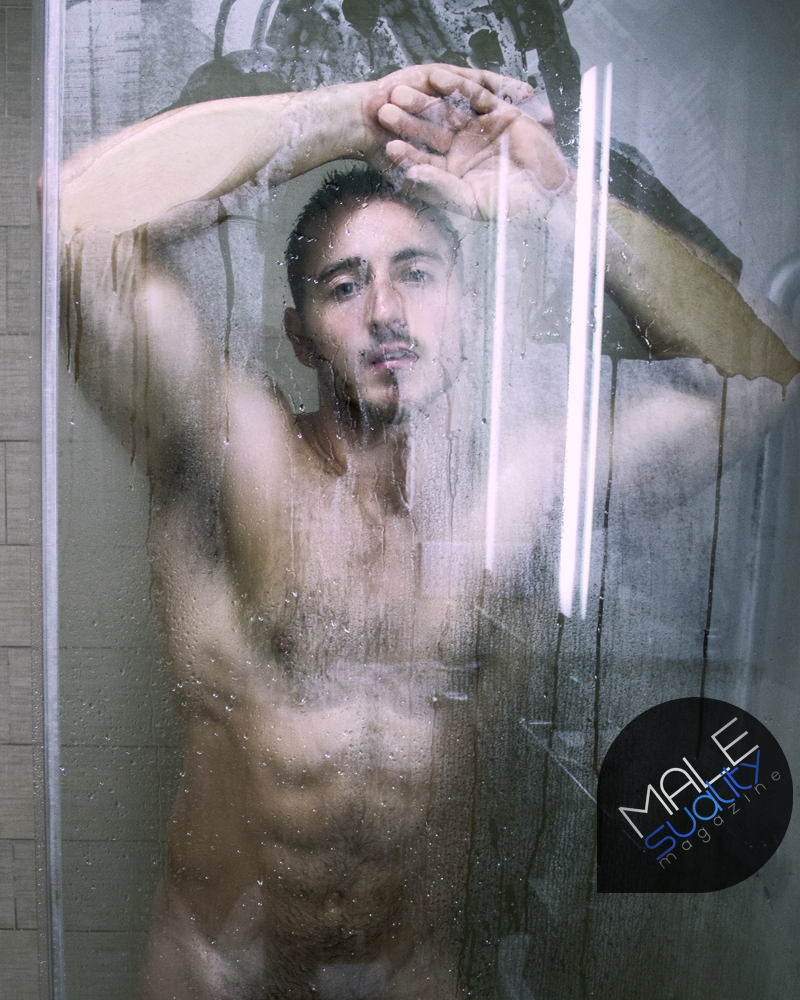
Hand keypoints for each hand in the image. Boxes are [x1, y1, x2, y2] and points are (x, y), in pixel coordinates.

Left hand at [374, 68, 571, 219]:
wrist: (550, 193)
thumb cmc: (511, 205)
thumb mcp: (471, 202)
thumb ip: (441, 188)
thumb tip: (411, 175)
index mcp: (452, 173)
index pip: (423, 160)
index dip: (406, 153)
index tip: (388, 146)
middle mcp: (462, 149)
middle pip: (429, 132)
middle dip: (407, 121)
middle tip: (383, 111)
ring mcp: (478, 129)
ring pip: (446, 111)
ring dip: (424, 101)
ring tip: (401, 92)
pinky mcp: (497, 112)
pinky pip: (474, 95)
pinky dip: (457, 87)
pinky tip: (437, 78)